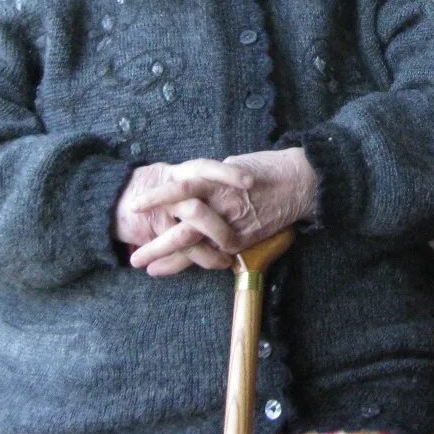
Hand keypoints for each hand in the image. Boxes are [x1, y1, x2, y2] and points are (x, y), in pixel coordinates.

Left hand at [127, 149, 317, 275]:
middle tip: (134, 255)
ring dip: (170, 260)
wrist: (300, 181)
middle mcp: (221, 204)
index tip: (135, 207)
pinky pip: (215, 254)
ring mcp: (233, 225)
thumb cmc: (267, 168)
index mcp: (215, 180)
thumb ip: (211, 179)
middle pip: (182, 227)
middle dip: (156, 244)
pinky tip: (180, 268)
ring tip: (149, 268)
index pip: (178, 190)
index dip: (155, 198)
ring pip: (196, 246)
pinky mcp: (244, 239)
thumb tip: (192, 187)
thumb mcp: (232, 165)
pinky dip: (198, 262)